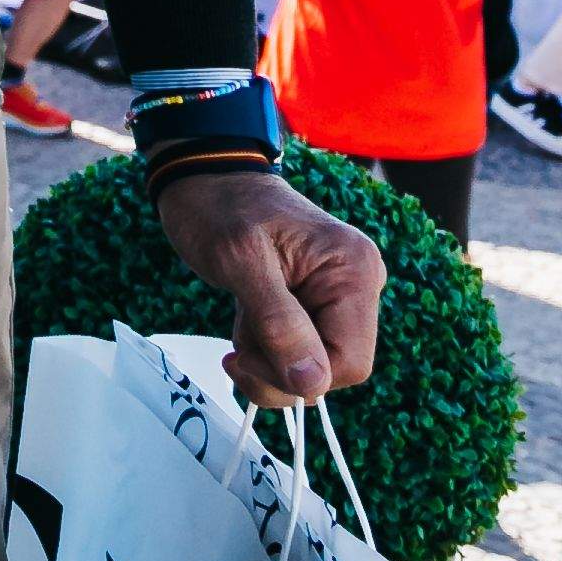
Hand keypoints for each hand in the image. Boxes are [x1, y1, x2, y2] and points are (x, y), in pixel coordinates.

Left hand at [154, 167, 384, 407]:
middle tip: (235, 345)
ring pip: (314, 366)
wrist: (203, 177)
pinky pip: (299, 349)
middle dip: (279, 370)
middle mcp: (357, 286)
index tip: (245, 357)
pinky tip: (246, 319)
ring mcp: (338, 296)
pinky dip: (267, 348)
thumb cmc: (217, 208)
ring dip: (268, 359)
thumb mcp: (239, 263)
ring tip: (241, 317)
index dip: (298, 375)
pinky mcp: (315, 303)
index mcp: (353, 272)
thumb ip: (278, 324)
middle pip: (334, 370)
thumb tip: (312, 383)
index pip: (350, 363)